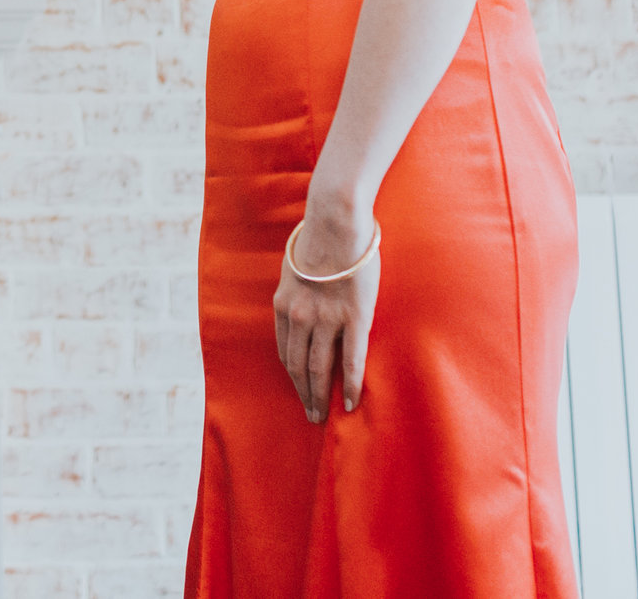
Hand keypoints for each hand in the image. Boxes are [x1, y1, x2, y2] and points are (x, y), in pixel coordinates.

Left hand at [272, 207, 378, 422]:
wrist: (336, 222)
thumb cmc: (319, 238)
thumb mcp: (295, 267)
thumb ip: (298, 290)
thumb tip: (305, 302)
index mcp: (283, 304)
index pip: (283, 349)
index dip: (291, 373)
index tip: (298, 387)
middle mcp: (300, 316)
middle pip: (297, 364)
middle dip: (302, 392)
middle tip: (309, 415)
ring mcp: (326, 319)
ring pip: (319, 368)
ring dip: (319, 396)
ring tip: (323, 415)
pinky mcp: (354, 317)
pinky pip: (350, 359)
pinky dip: (348, 384)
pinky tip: (349, 402)